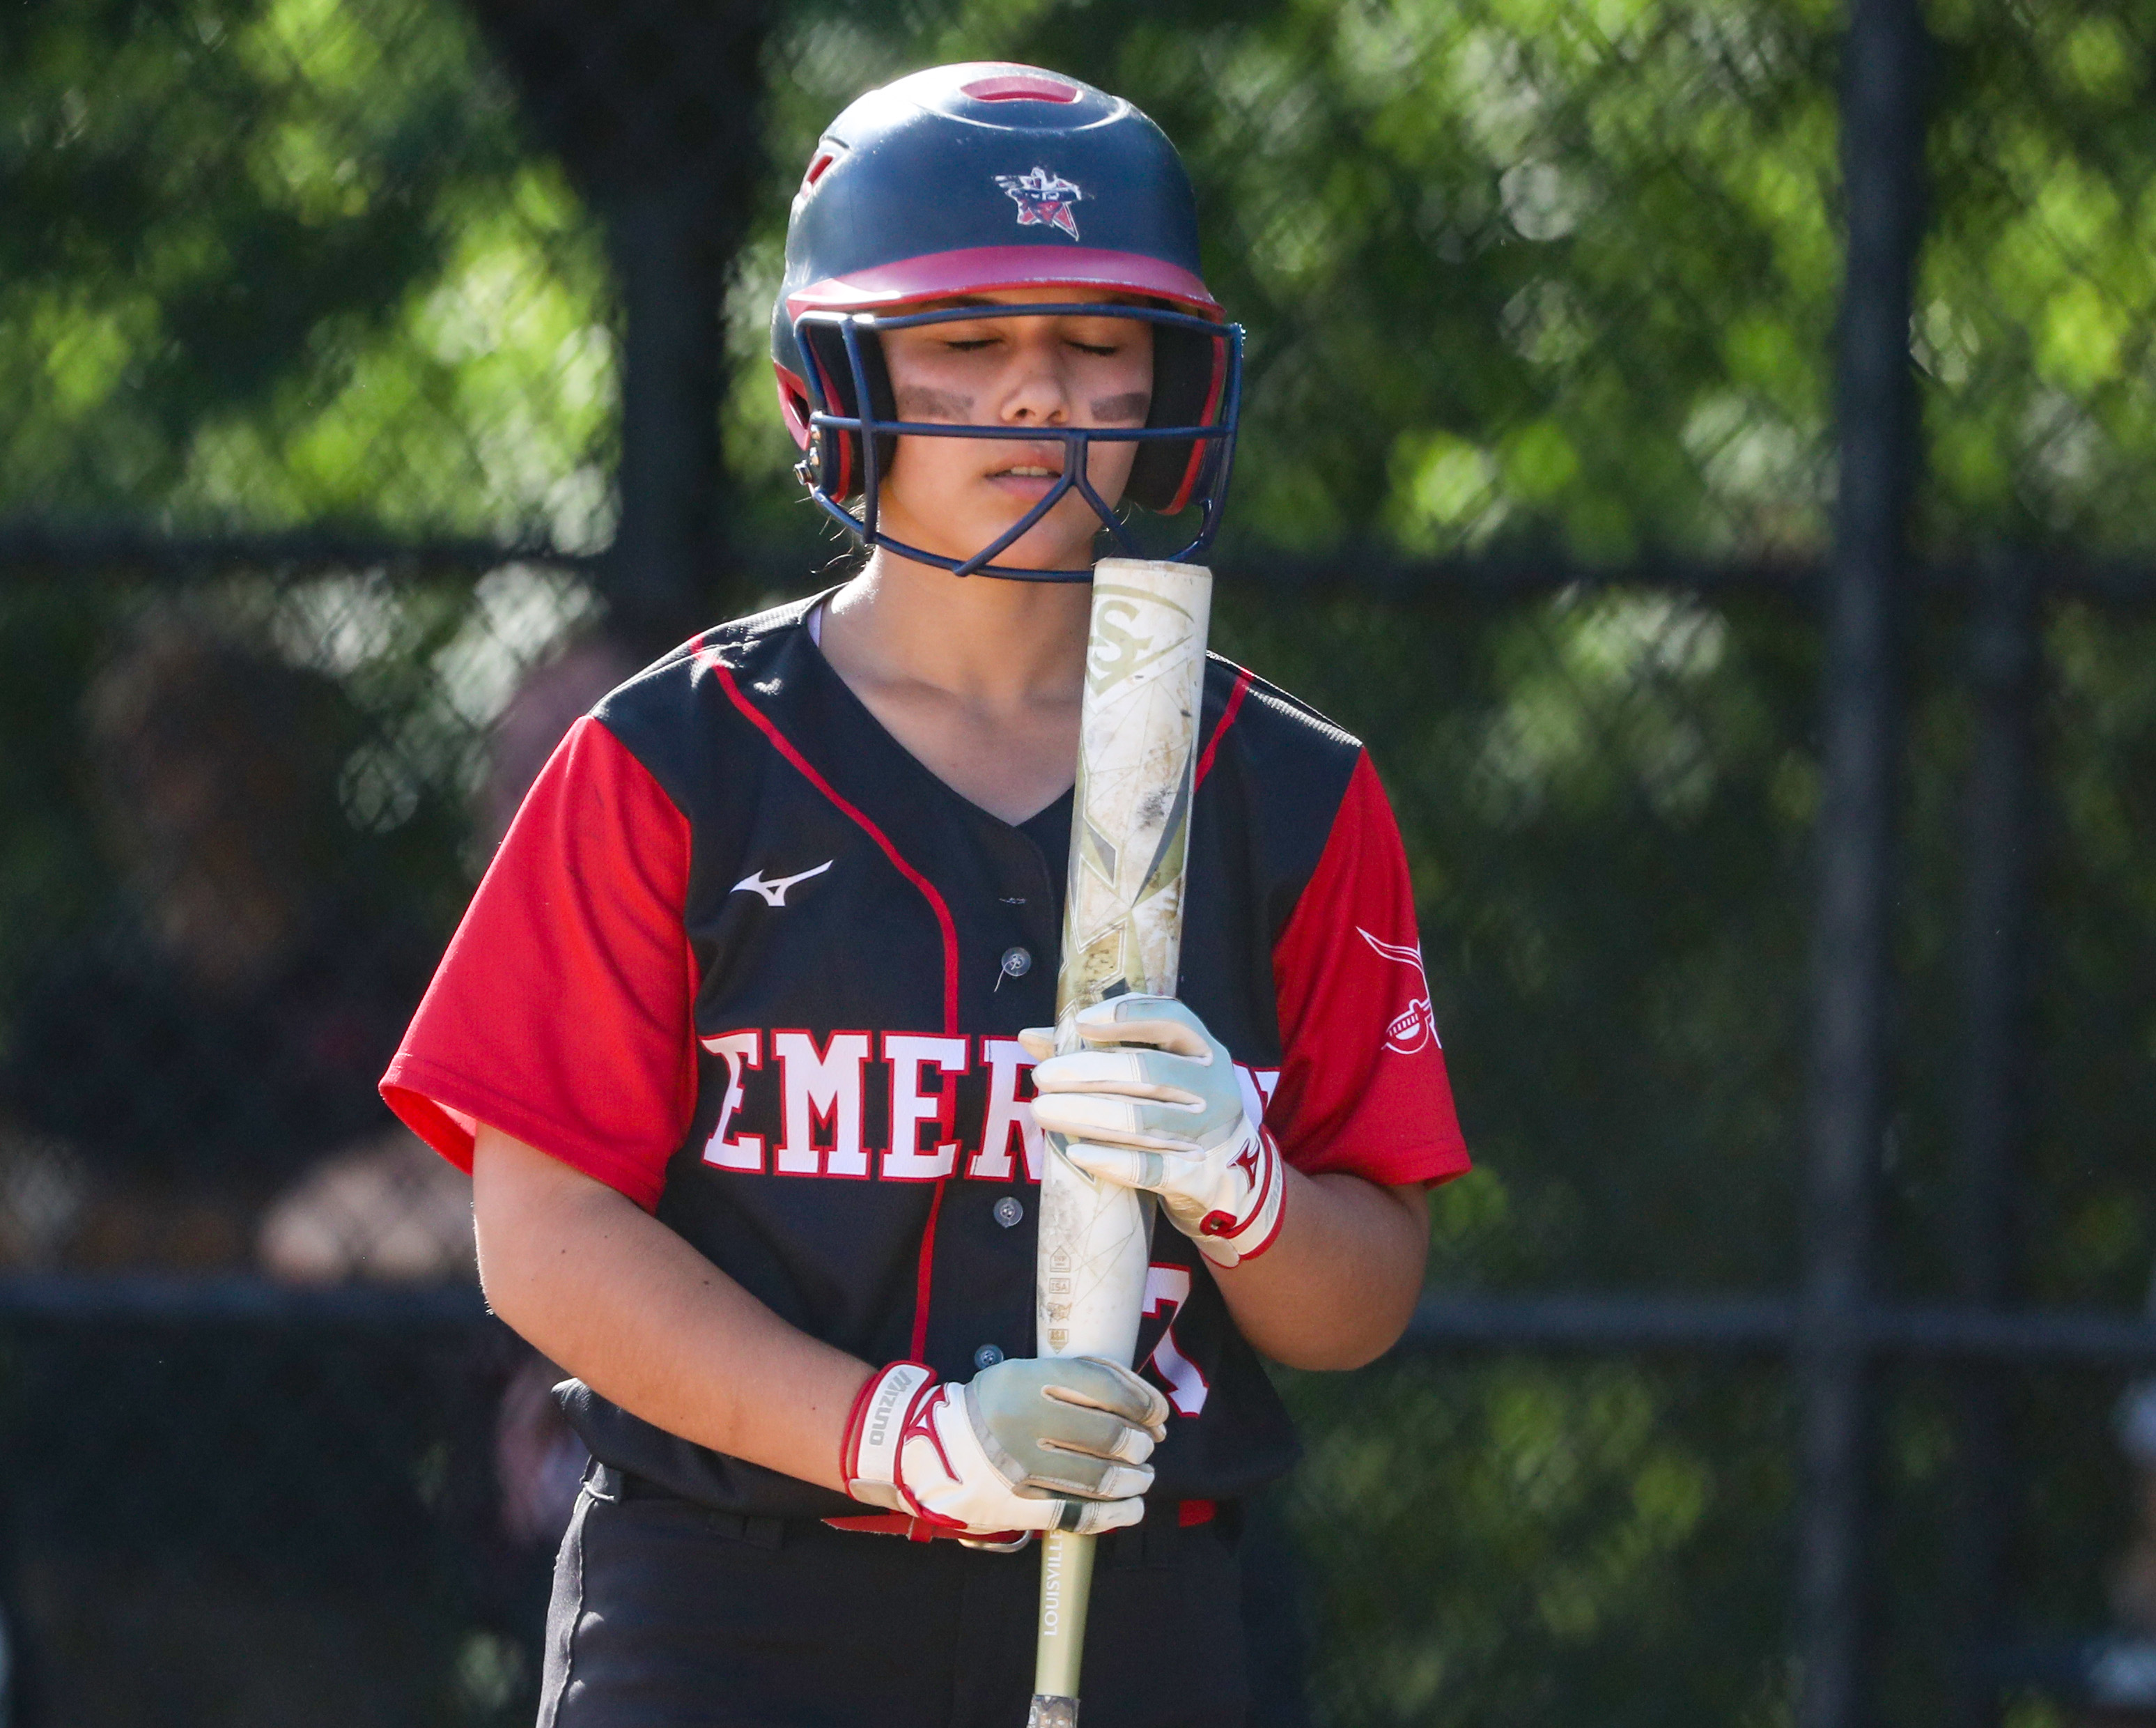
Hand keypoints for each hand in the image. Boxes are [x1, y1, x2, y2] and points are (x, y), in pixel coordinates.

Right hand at [841, 1355, 1168, 1539]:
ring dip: (1132, 1480)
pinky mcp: (1017, 1504)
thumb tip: (1147, 1407)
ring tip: (1142, 1477)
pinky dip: (1111, 1515)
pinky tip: (1131, 1509)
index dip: (1143, 1402)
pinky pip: (1075, 1513)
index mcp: (1029, 1381)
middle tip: (1146, 1448)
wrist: (928, 1447)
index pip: (1106, 1389)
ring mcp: (1020, 1468)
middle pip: (1107, 1436)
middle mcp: (1026, 1422)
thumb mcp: (1027, 1373)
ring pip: (1098, 1478)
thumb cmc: (994, 1405)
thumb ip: (1082, 1378)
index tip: (1158, 1413)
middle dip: (1139, 1445)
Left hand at [1020, 996, 1285, 1267]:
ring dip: (1089, 1114)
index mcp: (1203, 1050)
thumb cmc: (1177, 1109)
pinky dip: (1114, 1160)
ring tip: (1043, 1110)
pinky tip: (1078, 1152)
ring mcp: (1208, 1133)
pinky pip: (1152, 1168)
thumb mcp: (1156, 1073)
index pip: (1172, 1019)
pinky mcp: (1196, 1176)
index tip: (1080, 1022)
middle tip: (1042, 1076)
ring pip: (1145, 1120)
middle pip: (1150, 1072)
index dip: (1128, 1016)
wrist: (1233, 1176)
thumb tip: (1030, 1037)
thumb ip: (1096, 1052)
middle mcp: (1212, 1086)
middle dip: (1090, 1072)